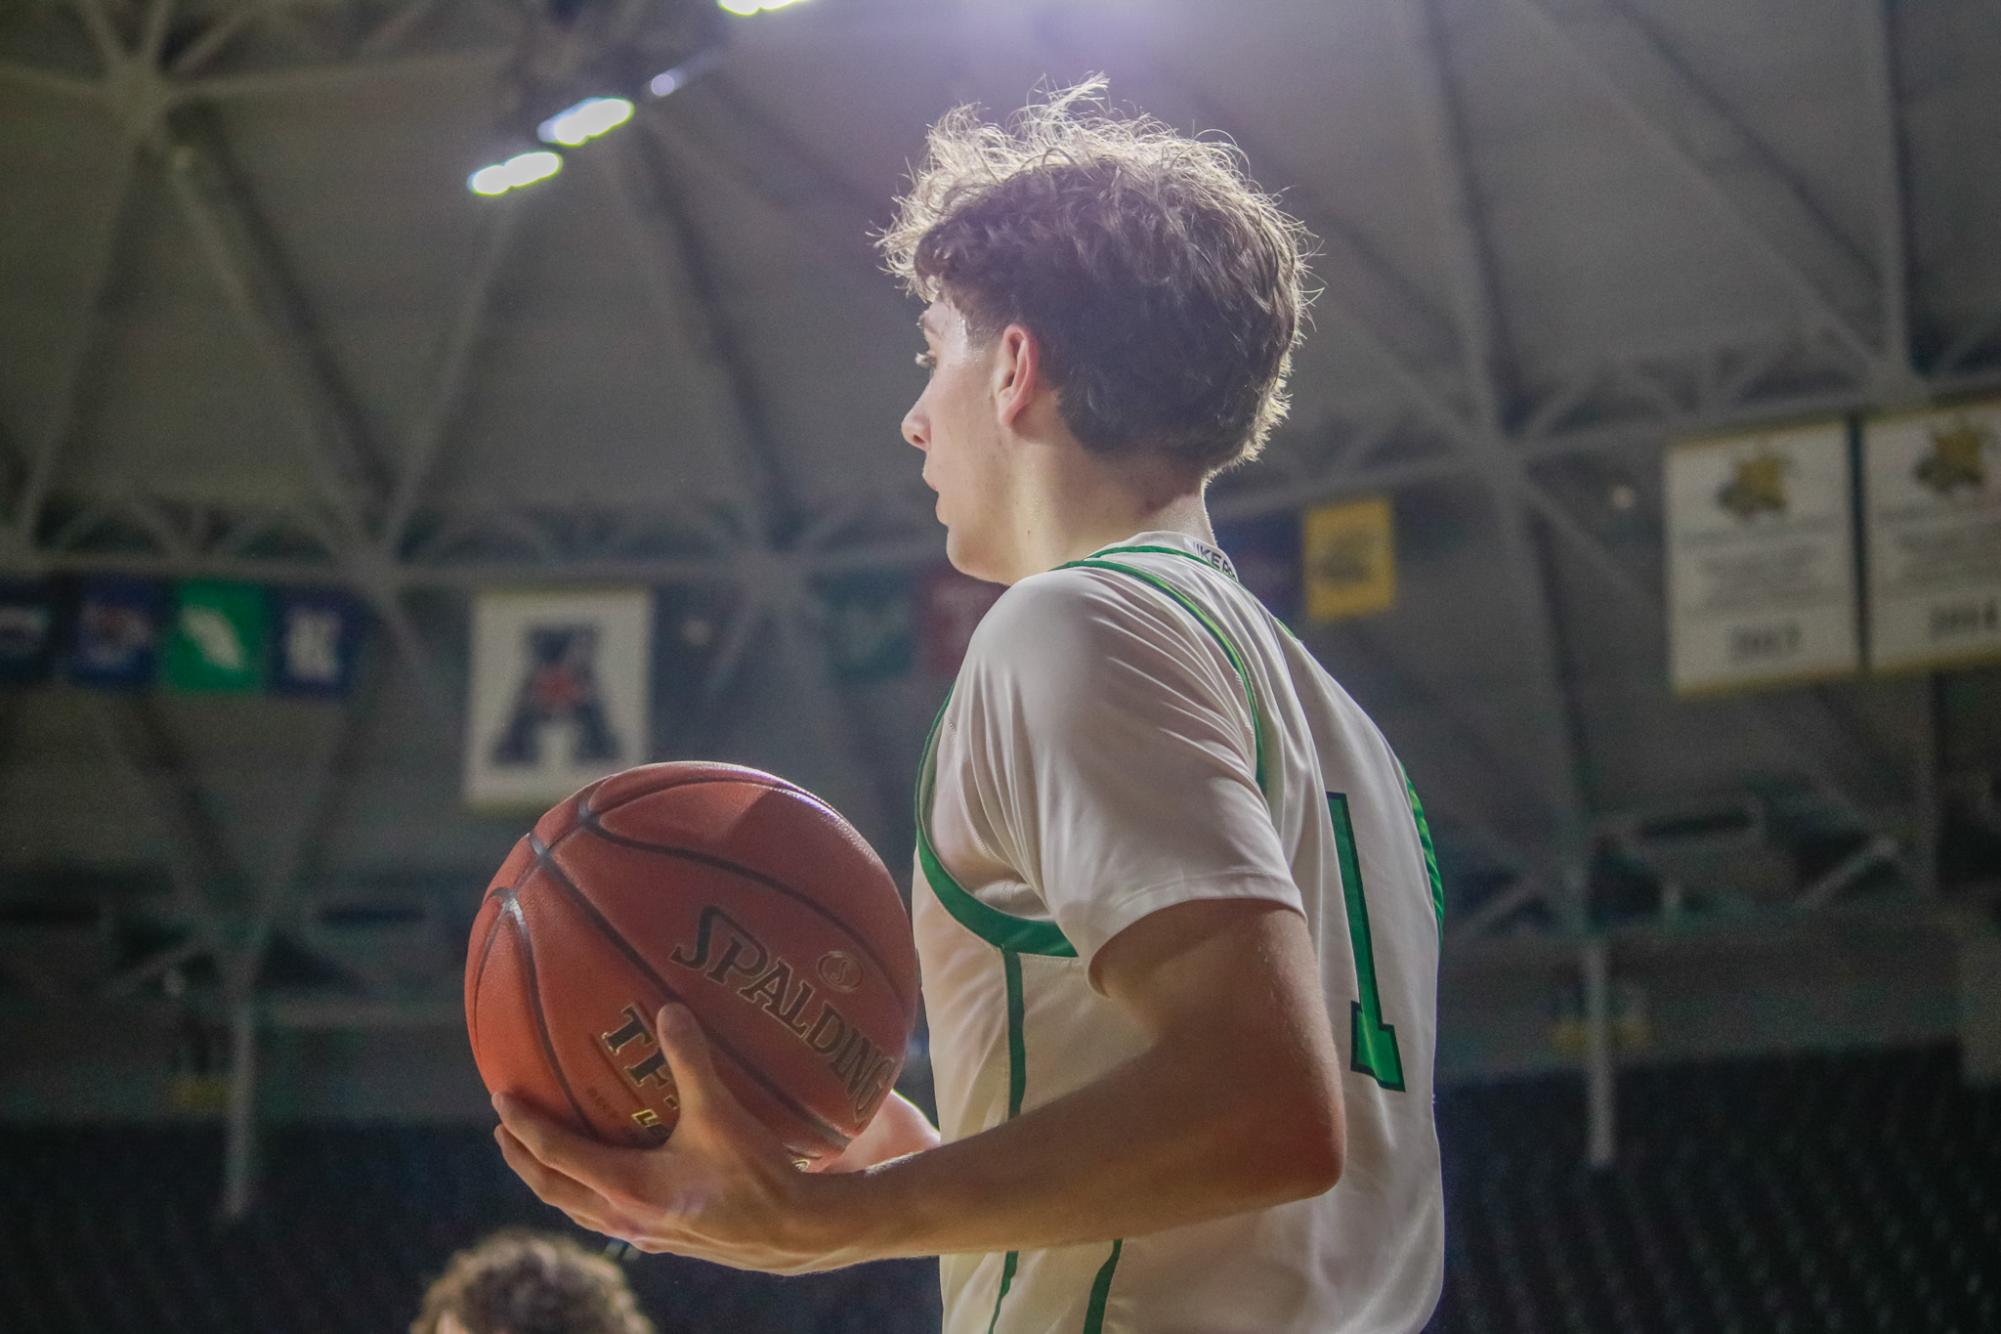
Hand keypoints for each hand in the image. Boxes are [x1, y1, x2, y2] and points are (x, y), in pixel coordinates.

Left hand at [492, 1004, 851, 1273]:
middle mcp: (626, 1217)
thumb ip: (692, 1060)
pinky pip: (606, 1219)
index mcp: (628, 1187)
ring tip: (539, 1157)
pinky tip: (605, 1184)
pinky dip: (587, 1197)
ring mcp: (643, 1235)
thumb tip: (668, 1010)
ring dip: (553, 1182)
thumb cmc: (756, 1174)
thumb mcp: (722, 1113)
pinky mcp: (665, 1241)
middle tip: (504, 1130)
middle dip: (523, 1160)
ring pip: (578, 1210)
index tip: (499, 1099)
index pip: (558, 1155)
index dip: (525, 1127)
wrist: (792, 1232)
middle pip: (555, 1190)